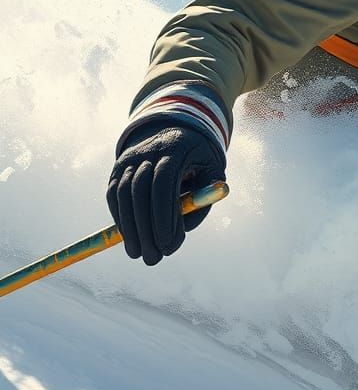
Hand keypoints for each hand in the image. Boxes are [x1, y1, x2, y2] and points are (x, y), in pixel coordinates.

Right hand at [107, 120, 225, 265]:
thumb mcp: (212, 175)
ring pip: (123, 193)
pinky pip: (114, 193)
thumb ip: (201, 201)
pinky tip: (128, 237)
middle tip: (153, 258)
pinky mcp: (118, 166)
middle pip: (140, 189)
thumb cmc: (201, 160)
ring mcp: (130, 157)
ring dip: (129, 227)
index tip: (169, 245)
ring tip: (138, 254)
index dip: (165, 214)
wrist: (178, 131)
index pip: (165, 181)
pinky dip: (119, 216)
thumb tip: (178, 235)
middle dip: (146, 228)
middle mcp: (150, 150)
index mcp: (178, 148)